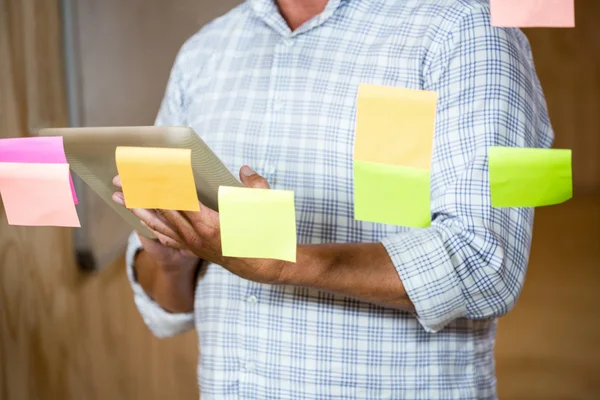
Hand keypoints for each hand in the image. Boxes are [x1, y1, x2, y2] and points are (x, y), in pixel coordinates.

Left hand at [115, 166, 287, 284]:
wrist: (264, 266)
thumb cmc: (264, 235)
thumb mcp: (266, 207)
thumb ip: (255, 185)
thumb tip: (244, 169)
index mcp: (209, 223)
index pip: (177, 198)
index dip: (158, 182)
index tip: (144, 168)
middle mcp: (194, 235)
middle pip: (160, 209)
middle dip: (139, 193)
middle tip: (119, 179)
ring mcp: (192, 244)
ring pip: (158, 225)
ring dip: (138, 210)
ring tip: (119, 198)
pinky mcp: (193, 248)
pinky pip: (166, 238)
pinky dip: (151, 227)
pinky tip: (142, 221)